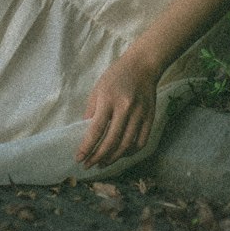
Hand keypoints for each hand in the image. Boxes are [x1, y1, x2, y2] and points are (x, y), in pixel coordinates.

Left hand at [77, 54, 157, 168]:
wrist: (142, 65)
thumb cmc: (116, 76)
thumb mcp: (98, 89)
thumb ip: (91, 112)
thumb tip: (86, 134)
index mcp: (108, 100)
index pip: (96, 129)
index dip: (87, 147)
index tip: (79, 158)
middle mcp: (125, 108)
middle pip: (111, 140)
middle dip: (98, 156)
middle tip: (89, 165)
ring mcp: (140, 114)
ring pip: (127, 144)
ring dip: (113, 158)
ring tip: (103, 163)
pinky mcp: (150, 118)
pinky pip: (141, 142)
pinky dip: (131, 152)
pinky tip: (121, 154)